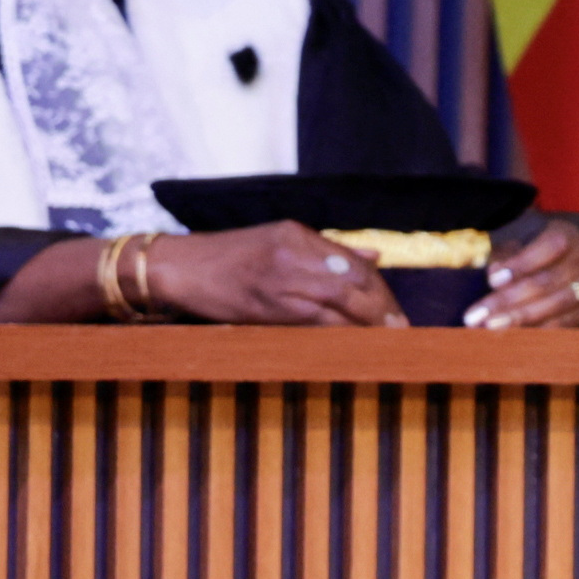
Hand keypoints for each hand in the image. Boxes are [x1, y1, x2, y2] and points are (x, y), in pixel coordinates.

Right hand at [134, 219, 403, 326]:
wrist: (178, 268)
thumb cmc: (224, 259)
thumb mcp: (276, 241)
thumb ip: (325, 250)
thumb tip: (374, 259)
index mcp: (296, 234)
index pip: (354, 262)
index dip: (381, 289)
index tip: (396, 311)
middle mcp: (292, 252)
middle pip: (353, 282)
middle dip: (382, 309)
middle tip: (401, 330)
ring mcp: (279, 278)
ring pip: (339, 302)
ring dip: (367, 324)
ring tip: (385, 342)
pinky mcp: (265, 303)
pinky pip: (314, 321)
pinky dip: (339, 334)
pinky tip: (352, 345)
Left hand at [468, 209, 578, 329]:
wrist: (553, 259)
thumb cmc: (524, 247)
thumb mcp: (512, 241)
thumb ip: (504, 255)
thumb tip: (495, 276)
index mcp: (567, 234)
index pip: (551, 246)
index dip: (523, 264)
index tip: (492, 280)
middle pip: (547, 282)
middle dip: (508, 301)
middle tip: (475, 316)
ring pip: (555, 307)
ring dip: (518, 320)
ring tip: (487, 327)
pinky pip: (563, 326)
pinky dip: (535, 333)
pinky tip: (509, 338)